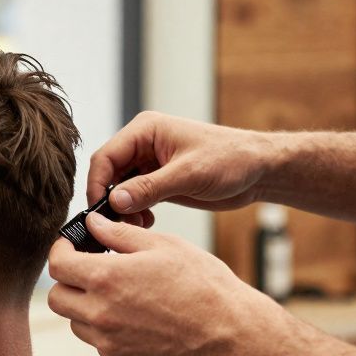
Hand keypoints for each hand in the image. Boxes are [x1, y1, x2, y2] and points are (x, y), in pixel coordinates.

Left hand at [47, 213, 279, 355]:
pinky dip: (104, 327)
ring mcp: (109, 342)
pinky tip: (133, 315)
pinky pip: (97, 341)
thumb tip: (92, 224)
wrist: (231, 333)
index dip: (60, 251)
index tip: (71, 246)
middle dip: (67, 280)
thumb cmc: (202, 284)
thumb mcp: (162, 246)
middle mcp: (100, 313)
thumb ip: (119, 234)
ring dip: (84, 305)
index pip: (57, 265)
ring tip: (117, 293)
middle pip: (56, 297)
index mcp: (106, 278)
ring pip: (74, 321)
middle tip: (90, 269)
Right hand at [88, 111, 277, 215]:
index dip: (97, 184)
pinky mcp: (158, 180)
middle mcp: (143, 144)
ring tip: (137, 225)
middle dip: (109, 200)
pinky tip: (147, 223)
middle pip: (108, 173)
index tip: (99, 211)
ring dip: (122, 209)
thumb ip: (149, 188)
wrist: (259, 171)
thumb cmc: (230, 160)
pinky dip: (134, 212)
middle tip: (117, 224)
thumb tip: (114, 202)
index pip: (105, 156)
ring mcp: (149, 163)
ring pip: (119, 188)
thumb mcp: (189, 174)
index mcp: (146, 130)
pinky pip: (133, 197)